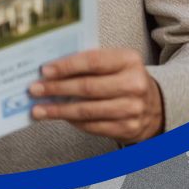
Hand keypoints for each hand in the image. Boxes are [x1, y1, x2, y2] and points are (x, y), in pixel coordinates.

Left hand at [28, 48, 163, 142]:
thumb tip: (51, 70)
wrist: (154, 106)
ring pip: (86, 111)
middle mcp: (134, 84)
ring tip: (39, 109)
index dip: (66, 66)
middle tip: (34, 90)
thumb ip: (89, 63)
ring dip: (58, 110)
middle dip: (56, 89)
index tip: (44, 71)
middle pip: (87, 87)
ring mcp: (132, 109)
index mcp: (129, 60)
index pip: (92, 61)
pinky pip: (92, 126)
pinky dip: (72, 121)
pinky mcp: (127, 128)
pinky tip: (59, 116)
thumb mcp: (115, 64)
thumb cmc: (124, 79)